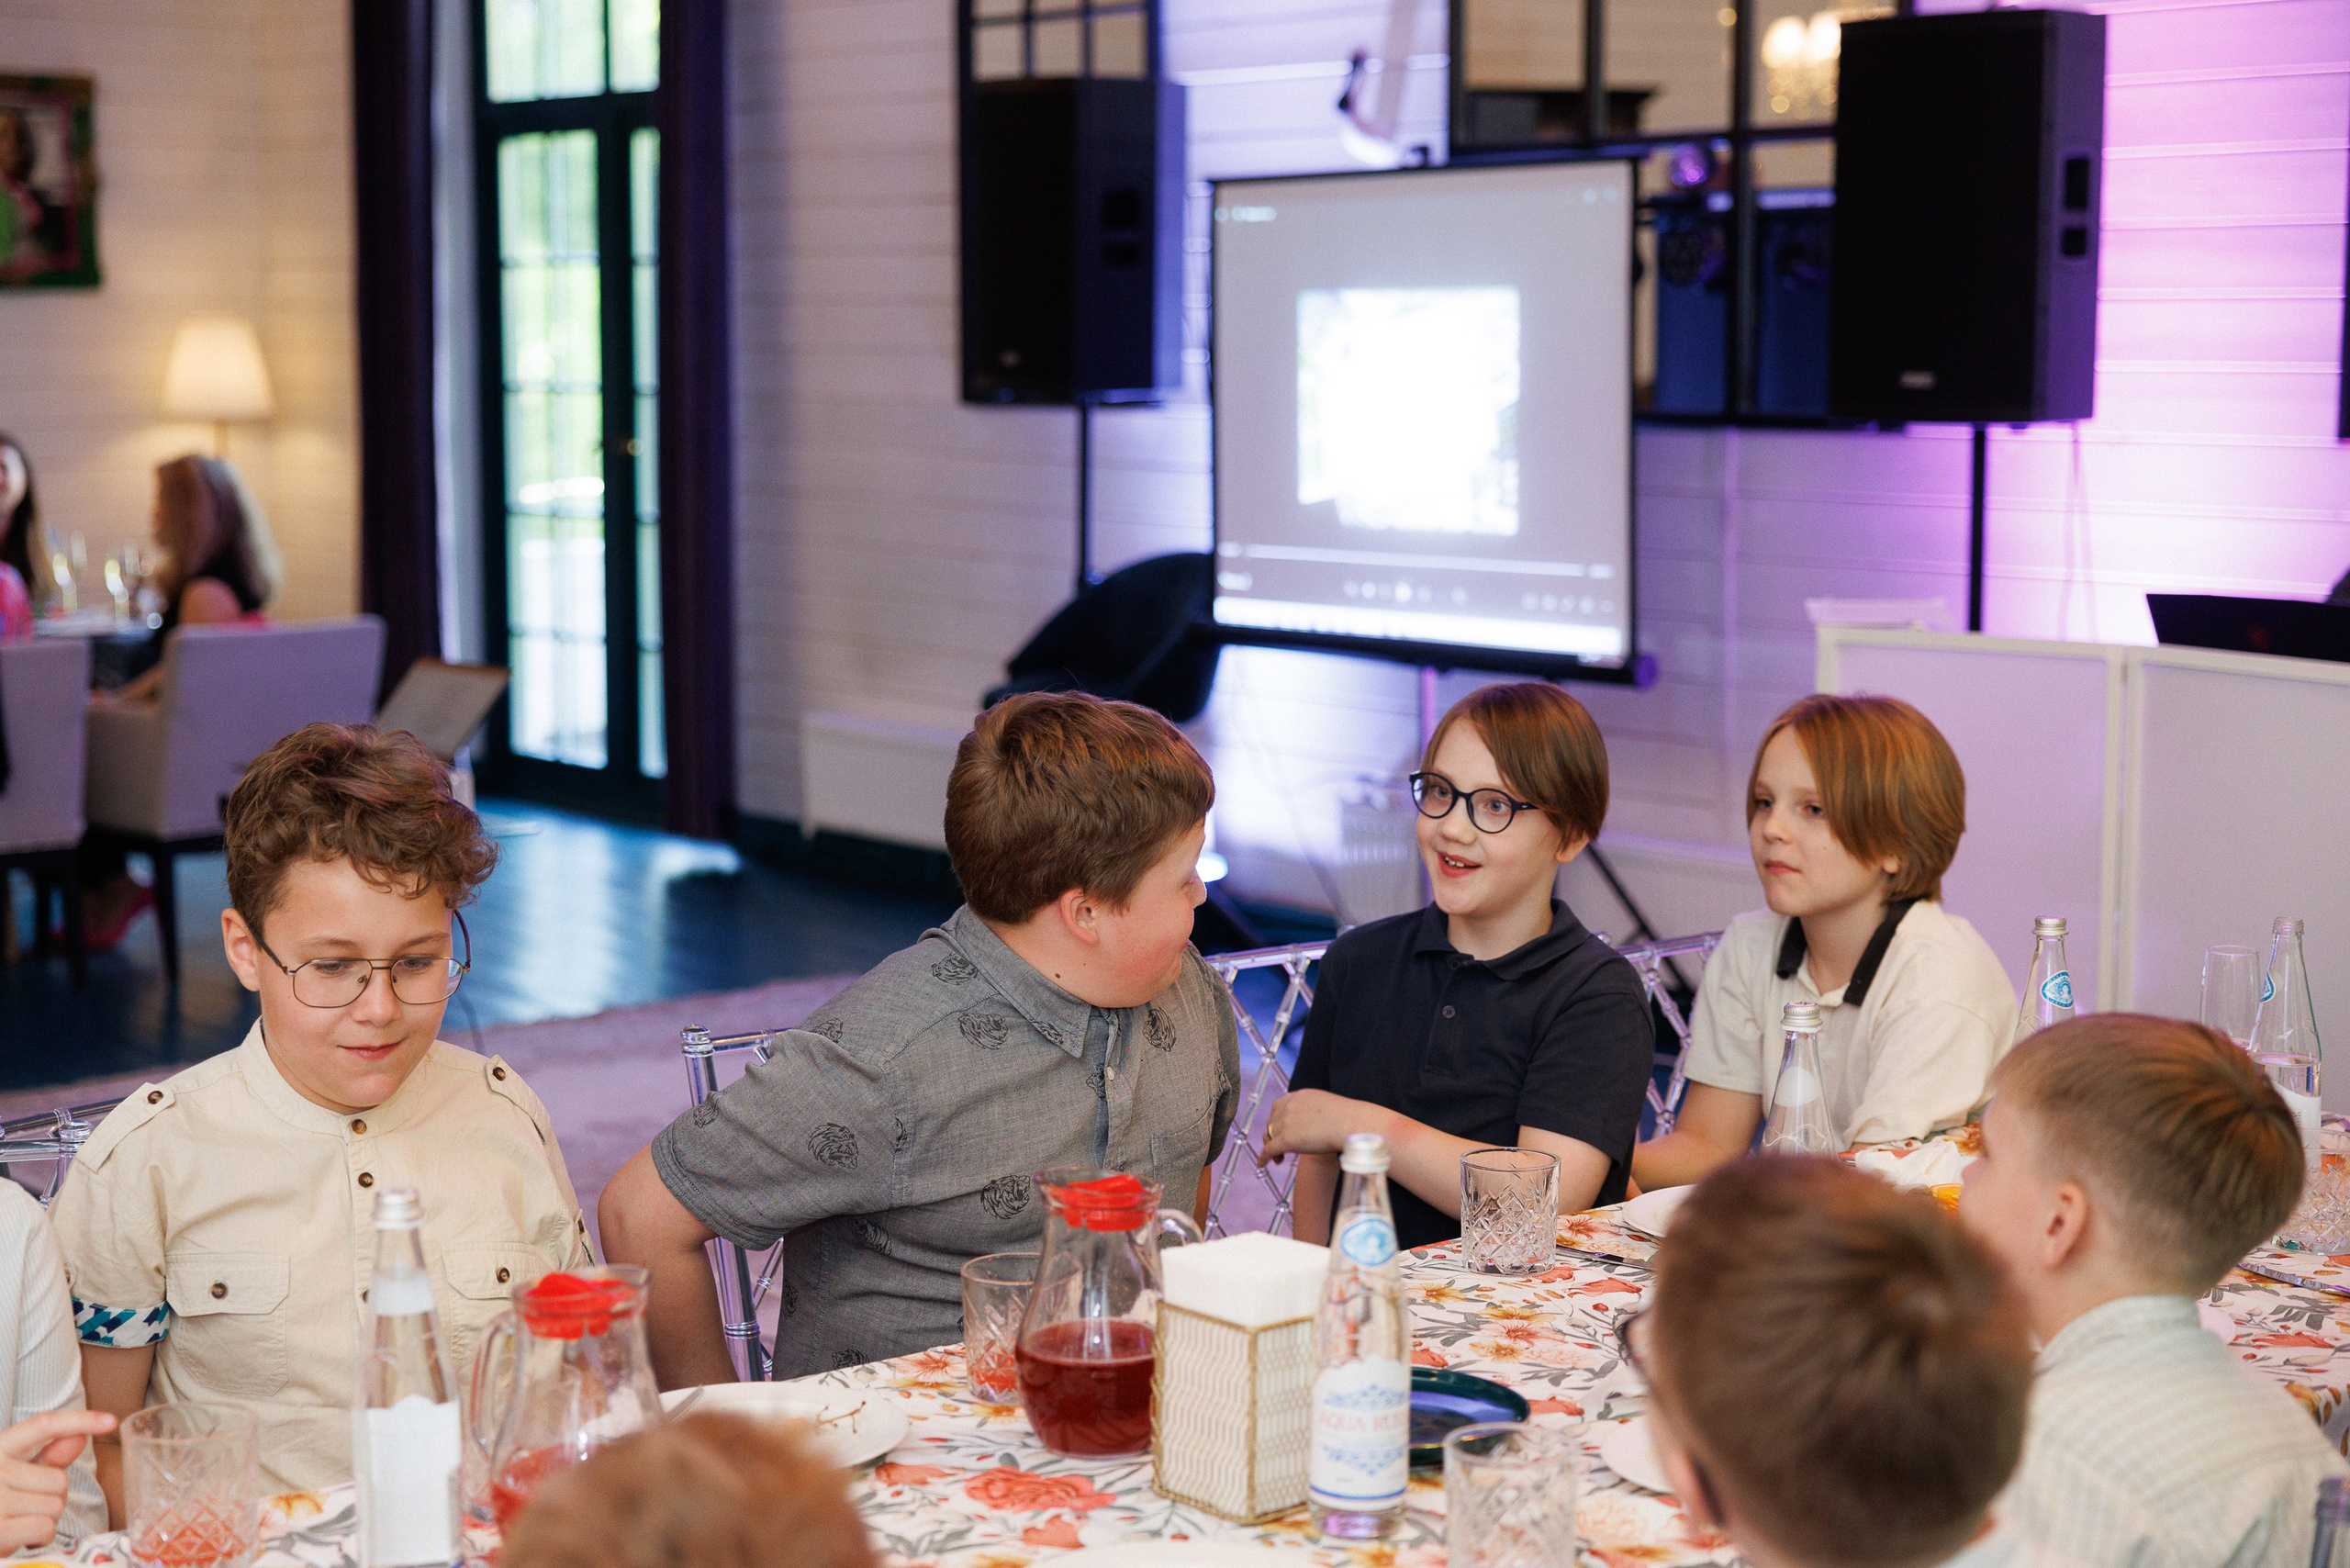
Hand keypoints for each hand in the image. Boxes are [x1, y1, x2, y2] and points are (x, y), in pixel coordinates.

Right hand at [0, 1409, 113, 1549]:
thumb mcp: (18, 1476)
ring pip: (55, 1506)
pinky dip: (40, 1537)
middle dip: (53, 1497)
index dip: (79, 1420)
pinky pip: (44, 1527)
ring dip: (46, 1518)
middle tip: (27, 1507)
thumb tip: (80, 1436)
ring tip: (21, 1521)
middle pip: (59, 1479)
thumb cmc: (0, 1503)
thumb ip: (48, 1457)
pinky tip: (21, 1536)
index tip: (110, 1421)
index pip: (43, 1426)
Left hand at [1259, 1090, 1384, 1165]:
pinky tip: (1262, 1165)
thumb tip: (1324, 1122)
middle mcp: (1289, 1106)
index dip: (1279, 1119)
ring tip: (1278, 1158)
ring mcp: (1286, 1122)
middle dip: (1274, 1134)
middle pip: (1272, 1121)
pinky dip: (1264, 1158)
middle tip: (1280, 1147)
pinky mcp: (1286, 1139)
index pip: (1280, 1106)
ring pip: (1269, 1136)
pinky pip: (1269, 1149)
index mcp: (1300, 1096)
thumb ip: (1319, 1113)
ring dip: (1271, 1147)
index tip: (1282, 1129)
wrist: (1351, 1124)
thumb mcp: (1329, 1107)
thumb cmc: (1350, 1118)